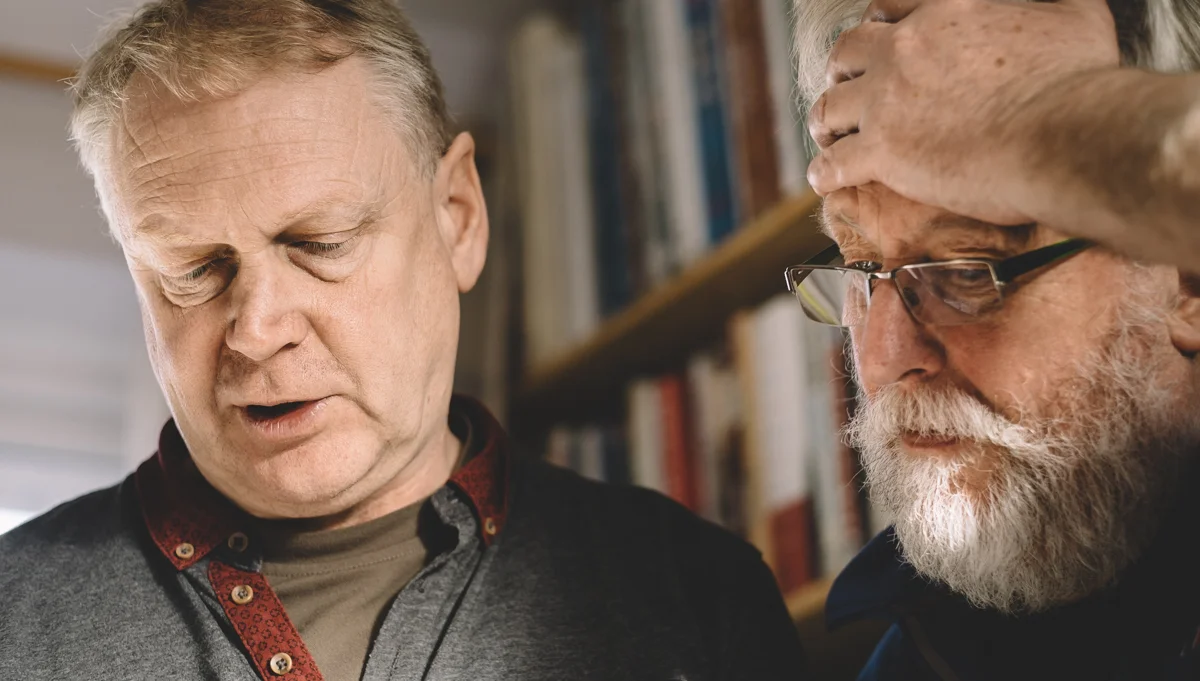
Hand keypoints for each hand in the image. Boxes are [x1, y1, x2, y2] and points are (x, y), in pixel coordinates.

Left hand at [806, 0, 1119, 224]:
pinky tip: (823, 179)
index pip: (889, 7)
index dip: (879, 26)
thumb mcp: (1076, 13)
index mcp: (946, 10)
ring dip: (825, 121)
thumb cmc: (1080, 79)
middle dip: (844, 71)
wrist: (1067, 135)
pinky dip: (824, 172)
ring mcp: (888, 100)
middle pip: (848, 52)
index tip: (879, 40)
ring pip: (829, 106)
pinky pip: (833, 163)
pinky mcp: (882, 151)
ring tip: (828, 135)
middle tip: (847, 87)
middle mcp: (906, 49)